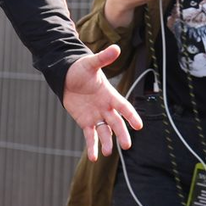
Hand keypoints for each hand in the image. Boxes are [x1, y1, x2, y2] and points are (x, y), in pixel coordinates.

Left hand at [63, 45, 142, 160]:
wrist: (66, 77)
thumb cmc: (80, 70)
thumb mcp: (91, 64)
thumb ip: (103, 58)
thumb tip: (116, 48)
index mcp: (110, 95)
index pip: (124, 107)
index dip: (131, 115)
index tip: (139, 125)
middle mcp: (105, 107)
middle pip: (116, 123)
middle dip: (122, 133)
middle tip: (127, 145)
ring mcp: (96, 116)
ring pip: (105, 131)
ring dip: (107, 142)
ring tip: (109, 153)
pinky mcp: (85, 122)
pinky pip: (90, 136)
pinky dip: (92, 146)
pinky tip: (94, 157)